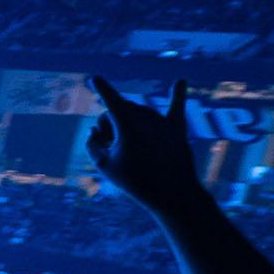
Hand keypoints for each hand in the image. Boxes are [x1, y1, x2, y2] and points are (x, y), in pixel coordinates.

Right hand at [86, 74, 202, 209]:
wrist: (173, 194)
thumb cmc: (135, 181)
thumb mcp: (103, 164)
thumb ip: (92, 142)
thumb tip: (96, 130)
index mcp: (127, 123)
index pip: (110, 99)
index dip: (101, 88)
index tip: (94, 78)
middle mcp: (147, 116)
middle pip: (120, 111)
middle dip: (110, 126)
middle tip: (115, 151)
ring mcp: (163, 121)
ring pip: (138, 114)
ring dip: (129, 128)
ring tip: (135, 154)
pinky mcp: (177, 129)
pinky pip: (176, 107)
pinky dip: (178, 94)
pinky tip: (181, 82)